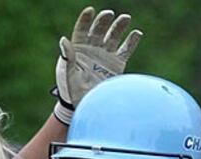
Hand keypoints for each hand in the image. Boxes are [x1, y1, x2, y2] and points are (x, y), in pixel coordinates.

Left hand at [53, 6, 142, 123]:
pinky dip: (131, 42)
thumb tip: (63, 40)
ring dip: (119, 26)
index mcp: (78, 49)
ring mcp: (105, 56)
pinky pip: (125, 50)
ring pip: (113, 36)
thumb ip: (67, 58)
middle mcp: (92, 49)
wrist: (86, 105)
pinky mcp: (116, 64)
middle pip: (99, 30)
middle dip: (104, 21)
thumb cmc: (72, 90)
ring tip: (126, 18)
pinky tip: (136, 33)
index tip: (90, 10)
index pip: (82, 29)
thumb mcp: (67, 74)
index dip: (86, 20)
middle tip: (109, 14)